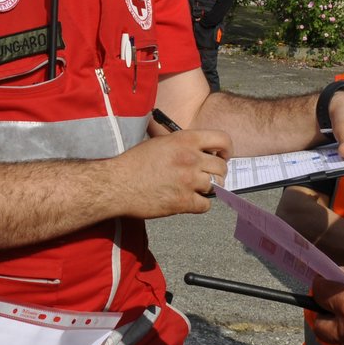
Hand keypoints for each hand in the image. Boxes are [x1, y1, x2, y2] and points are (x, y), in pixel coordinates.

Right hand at [108, 130, 231, 217]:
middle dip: (217, 173)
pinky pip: (205, 205)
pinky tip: (189, 201)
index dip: (227, 150)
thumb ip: (181, 143)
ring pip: (215, 186)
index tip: (223, 156)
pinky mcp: (183, 201)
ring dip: (207, 189)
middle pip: (222, 167)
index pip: (222, 139)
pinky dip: (200, 205)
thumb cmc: (134, 163)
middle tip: (208, 177)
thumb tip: (197, 148)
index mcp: (185, 139)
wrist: (116, 184)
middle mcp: (191, 158)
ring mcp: (188, 180)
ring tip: (194, 189)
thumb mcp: (159, 142)